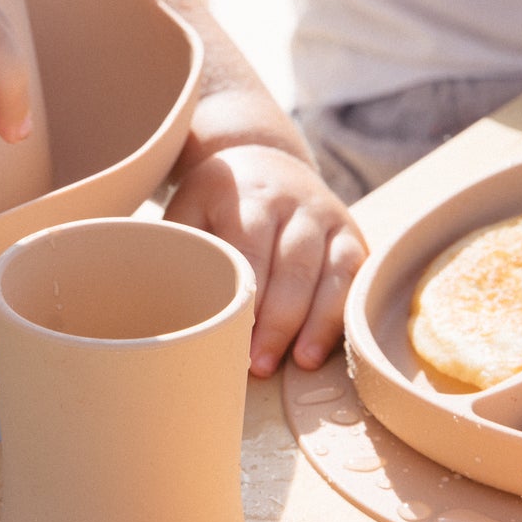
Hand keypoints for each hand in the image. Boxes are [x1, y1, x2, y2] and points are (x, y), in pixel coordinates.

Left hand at [163, 144, 366, 375]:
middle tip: (258, 365)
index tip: (230, 339)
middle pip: (293, 266)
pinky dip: (344, 312)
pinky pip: (357, 275)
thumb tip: (165, 306)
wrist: (263, 156)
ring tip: (300, 363)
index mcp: (246, 194)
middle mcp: (293, 202)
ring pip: (333, 271)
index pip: (249, 250)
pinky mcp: (351, 233)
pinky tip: (331, 345)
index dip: (244, 298)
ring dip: (317, 321)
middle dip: (278, 320)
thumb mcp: (190, 208)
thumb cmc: (217, 201)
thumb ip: (182, 249)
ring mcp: (327, 216)